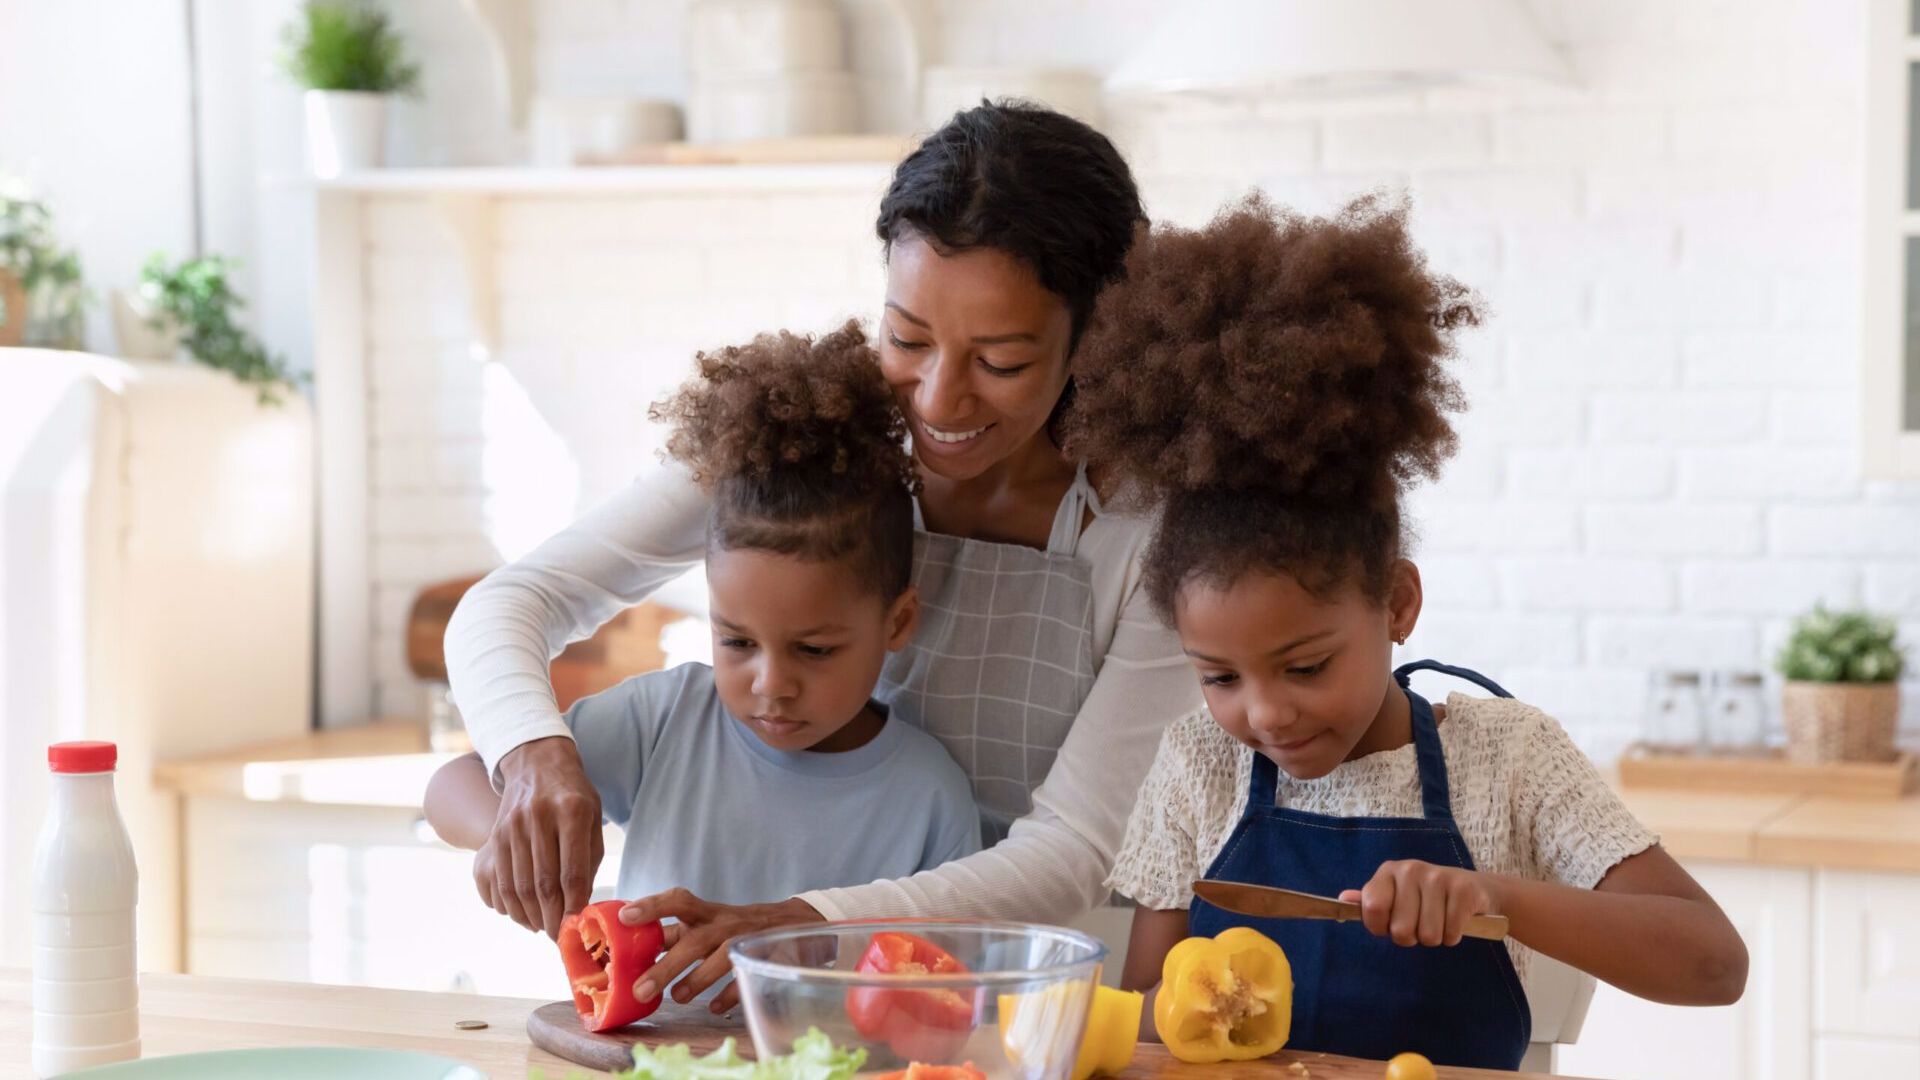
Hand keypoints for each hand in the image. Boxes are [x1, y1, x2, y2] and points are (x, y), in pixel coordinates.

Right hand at [475, 737, 603, 937]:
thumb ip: (589, 858)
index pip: (572, 871)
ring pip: (518, 886)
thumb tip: (582, 905)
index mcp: (572, 811)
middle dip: (552, 918)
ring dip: (531, 916)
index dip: (574, 905)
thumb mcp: (593, 817)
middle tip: (559, 936)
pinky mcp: (495, 834)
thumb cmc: (574, 795)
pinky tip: (525, 913)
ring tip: (544, 928)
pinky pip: (500, 880)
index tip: (577, 926)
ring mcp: (512, 826)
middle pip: (543, 883)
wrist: (536, 763)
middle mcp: (538, 817)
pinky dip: (511, 905)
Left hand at [619, 890, 825, 1012]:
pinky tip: (714, 1008)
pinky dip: (729, 994)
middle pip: (695, 941)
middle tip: (641, 990)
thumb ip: (671, 934)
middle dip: (668, 966)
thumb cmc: (732, 926)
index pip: (678, 901)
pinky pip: (748, 977)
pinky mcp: (766, 957)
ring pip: (723, 957)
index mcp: (706, 912)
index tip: (625, 917)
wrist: (790, 923)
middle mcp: (725, 923)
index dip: (652, 907)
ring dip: (698, 979)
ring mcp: (747, 940)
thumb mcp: (704, 923)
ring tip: (677, 997)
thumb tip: (625, 950)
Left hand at [1339, 860, 1498, 947]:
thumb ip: (1371, 900)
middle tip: (1421, 923)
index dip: (1381, 928)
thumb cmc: (1426, 897)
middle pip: (1401, 931)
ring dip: (1435, 938)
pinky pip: (1451, 934)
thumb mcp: (1396, 895)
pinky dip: (1453, 936)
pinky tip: (1455, 921)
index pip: (1372, 909)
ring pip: (1428, 936)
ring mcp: (1438, 878)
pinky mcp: (1463, 891)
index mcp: (1388, 872)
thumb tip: (1342, 899)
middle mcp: (1410, 870)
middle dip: (1412, 937)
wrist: (1474, 888)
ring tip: (1439, 921)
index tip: (1390, 926)